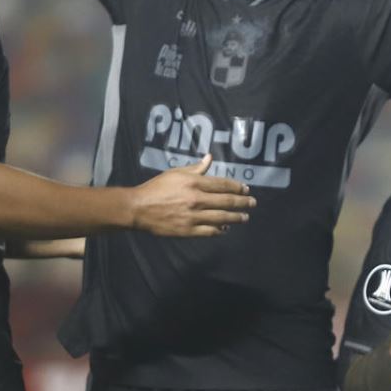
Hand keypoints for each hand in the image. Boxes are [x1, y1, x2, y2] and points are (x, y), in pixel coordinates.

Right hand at [127, 154, 254, 236]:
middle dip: (243, 202)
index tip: (246, 189)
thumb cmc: (156, 188)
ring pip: (222, 217)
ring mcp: (193, 216)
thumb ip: (195, 168)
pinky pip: (209, 231)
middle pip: (227, 201)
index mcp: (193, 182)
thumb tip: (209, 158)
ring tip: (244, 217)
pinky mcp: (188, 230)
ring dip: (236, 217)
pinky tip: (225, 228)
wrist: (138, 208)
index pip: (222, 184)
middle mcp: (196, 199)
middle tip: (252, 203)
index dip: (237, 187)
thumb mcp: (175, 173)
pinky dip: (220, 230)